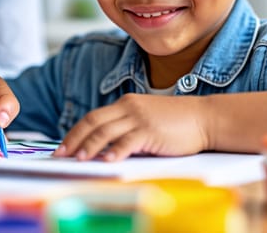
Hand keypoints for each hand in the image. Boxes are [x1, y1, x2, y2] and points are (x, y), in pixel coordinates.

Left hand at [54, 93, 209, 161]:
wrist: (205, 117)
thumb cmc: (177, 123)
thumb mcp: (146, 120)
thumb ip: (126, 129)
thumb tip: (103, 150)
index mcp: (125, 104)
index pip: (93, 117)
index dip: (75, 133)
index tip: (63, 147)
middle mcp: (129, 107)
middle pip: (93, 122)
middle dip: (74, 139)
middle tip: (61, 154)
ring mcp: (139, 118)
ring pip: (106, 131)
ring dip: (90, 146)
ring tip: (79, 159)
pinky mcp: (151, 130)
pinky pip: (128, 141)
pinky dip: (115, 151)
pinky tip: (107, 161)